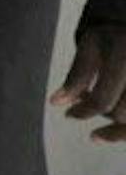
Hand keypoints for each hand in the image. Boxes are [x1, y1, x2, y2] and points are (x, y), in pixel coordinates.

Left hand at [51, 23, 125, 141]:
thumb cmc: (115, 39)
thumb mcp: (92, 45)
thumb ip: (77, 74)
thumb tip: (55, 102)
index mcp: (124, 56)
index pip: (103, 99)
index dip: (83, 111)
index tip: (69, 115)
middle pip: (120, 112)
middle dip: (99, 111)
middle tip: (85, 101)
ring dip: (113, 124)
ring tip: (99, 113)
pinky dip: (121, 133)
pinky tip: (103, 135)